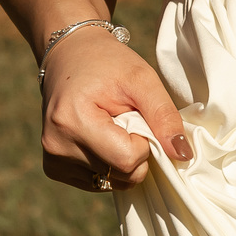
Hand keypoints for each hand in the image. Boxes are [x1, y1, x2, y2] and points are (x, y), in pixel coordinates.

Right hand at [41, 24, 192, 191]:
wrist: (70, 54)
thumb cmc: (106, 62)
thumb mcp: (141, 78)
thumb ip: (164, 115)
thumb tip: (182, 155)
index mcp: (72, 121)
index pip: (126, 160)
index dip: (145, 142)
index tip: (139, 115)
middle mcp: (56, 147)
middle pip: (120, 175)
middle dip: (135, 151)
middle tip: (126, 117)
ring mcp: (53, 160)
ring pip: (112, 182)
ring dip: (122, 157)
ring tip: (112, 123)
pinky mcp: (54, 168)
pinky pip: (99, 182)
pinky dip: (109, 162)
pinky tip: (101, 135)